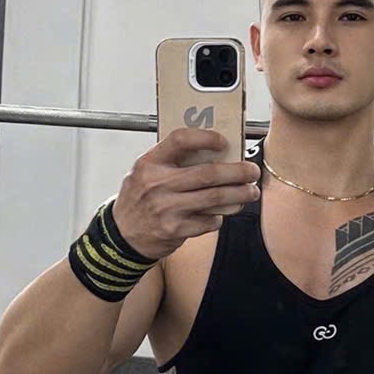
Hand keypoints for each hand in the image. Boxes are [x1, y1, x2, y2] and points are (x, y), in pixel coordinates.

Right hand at [112, 129, 260, 260]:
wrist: (122, 235)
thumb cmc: (139, 199)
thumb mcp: (145, 172)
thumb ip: (171, 162)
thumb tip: (214, 153)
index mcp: (149, 163)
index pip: (180, 140)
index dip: (206, 138)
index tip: (224, 141)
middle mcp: (157, 184)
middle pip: (208, 173)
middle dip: (238, 172)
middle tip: (252, 171)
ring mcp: (166, 208)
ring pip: (214, 198)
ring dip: (239, 194)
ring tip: (250, 191)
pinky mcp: (175, 229)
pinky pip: (209, 220)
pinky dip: (220, 216)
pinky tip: (222, 212)